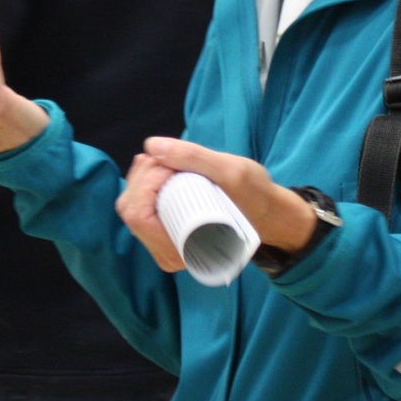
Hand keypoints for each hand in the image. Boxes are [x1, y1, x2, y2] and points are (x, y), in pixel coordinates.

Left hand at [138, 138, 317, 254]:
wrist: (270, 214)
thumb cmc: (256, 196)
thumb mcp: (233, 172)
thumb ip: (194, 158)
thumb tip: (151, 145)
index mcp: (181, 250)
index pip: (138, 214)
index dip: (147, 181)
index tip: (171, 164)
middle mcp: (168, 255)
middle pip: (129, 207)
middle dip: (144, 174)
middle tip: (169, 157)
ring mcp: (164, 246)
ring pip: (131, 205)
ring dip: (144, 175)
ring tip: (169, 161)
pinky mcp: (164, 234)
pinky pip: (140, 206)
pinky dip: (145, 182)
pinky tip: (160, 168)